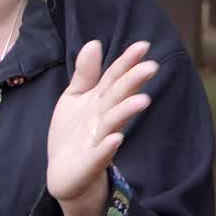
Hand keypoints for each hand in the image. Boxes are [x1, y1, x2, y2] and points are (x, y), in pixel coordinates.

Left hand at [46, 40, 156, 203]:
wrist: (64, 173)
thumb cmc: (73, 132)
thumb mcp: (75, 97)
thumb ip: (86, 73)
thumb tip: (95, 42)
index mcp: (100, 100)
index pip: (114, 77)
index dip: (126, 62)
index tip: (143, 46)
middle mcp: (103, 117)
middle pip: (119, 96)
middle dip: (133, 82)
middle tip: (151, 67)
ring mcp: (99, 140)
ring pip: (114, 122)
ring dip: (127, 111)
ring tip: (142, 100)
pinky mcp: (90, 163)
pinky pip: (100, 155)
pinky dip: (107, 147)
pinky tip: (116, 139)